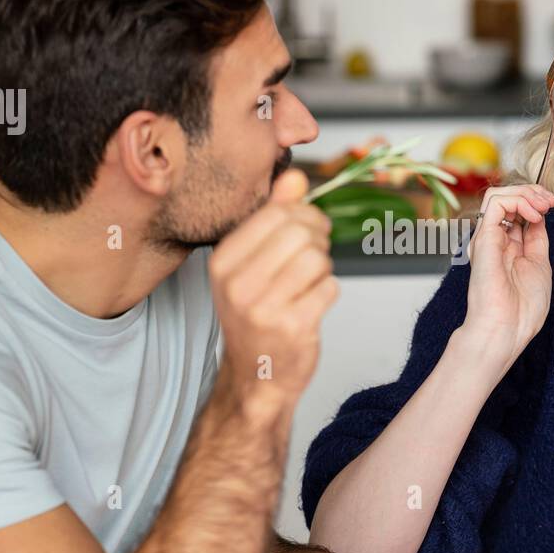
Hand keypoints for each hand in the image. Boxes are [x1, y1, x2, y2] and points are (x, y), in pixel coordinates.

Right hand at [209, 169, 338, 420]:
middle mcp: (238, 284)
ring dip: (323, 268)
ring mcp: (264, 309)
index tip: (306, 230)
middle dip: (317, 239)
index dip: (303, 216)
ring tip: (310, 282)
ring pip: (317, 258)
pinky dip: (328, 292)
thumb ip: (274, 215)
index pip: (277, 213)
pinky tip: (311, 305)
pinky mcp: (293, 327)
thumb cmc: (256, 315)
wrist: (256, 376)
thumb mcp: (253, 262)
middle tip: (314, 255)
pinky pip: (330, 287)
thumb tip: (295, 176)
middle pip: (300, 232)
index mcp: (224, 261)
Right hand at [460, 183, 553, 367]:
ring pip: (498, 195)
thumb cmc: (522, 308)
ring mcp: (487, 238)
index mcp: (506, 247)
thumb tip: (539, 216)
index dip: (536, 201)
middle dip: (533, 192)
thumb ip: (536, 239)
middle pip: (507, 199)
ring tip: (543, 206)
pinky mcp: (483, 238)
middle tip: (551, 201)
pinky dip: (519, 201)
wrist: (506, 329)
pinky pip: (496, 203)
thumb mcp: (539, 265)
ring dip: (526, 193)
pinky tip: (534, 216)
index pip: (516, 211)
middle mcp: (494, 240)